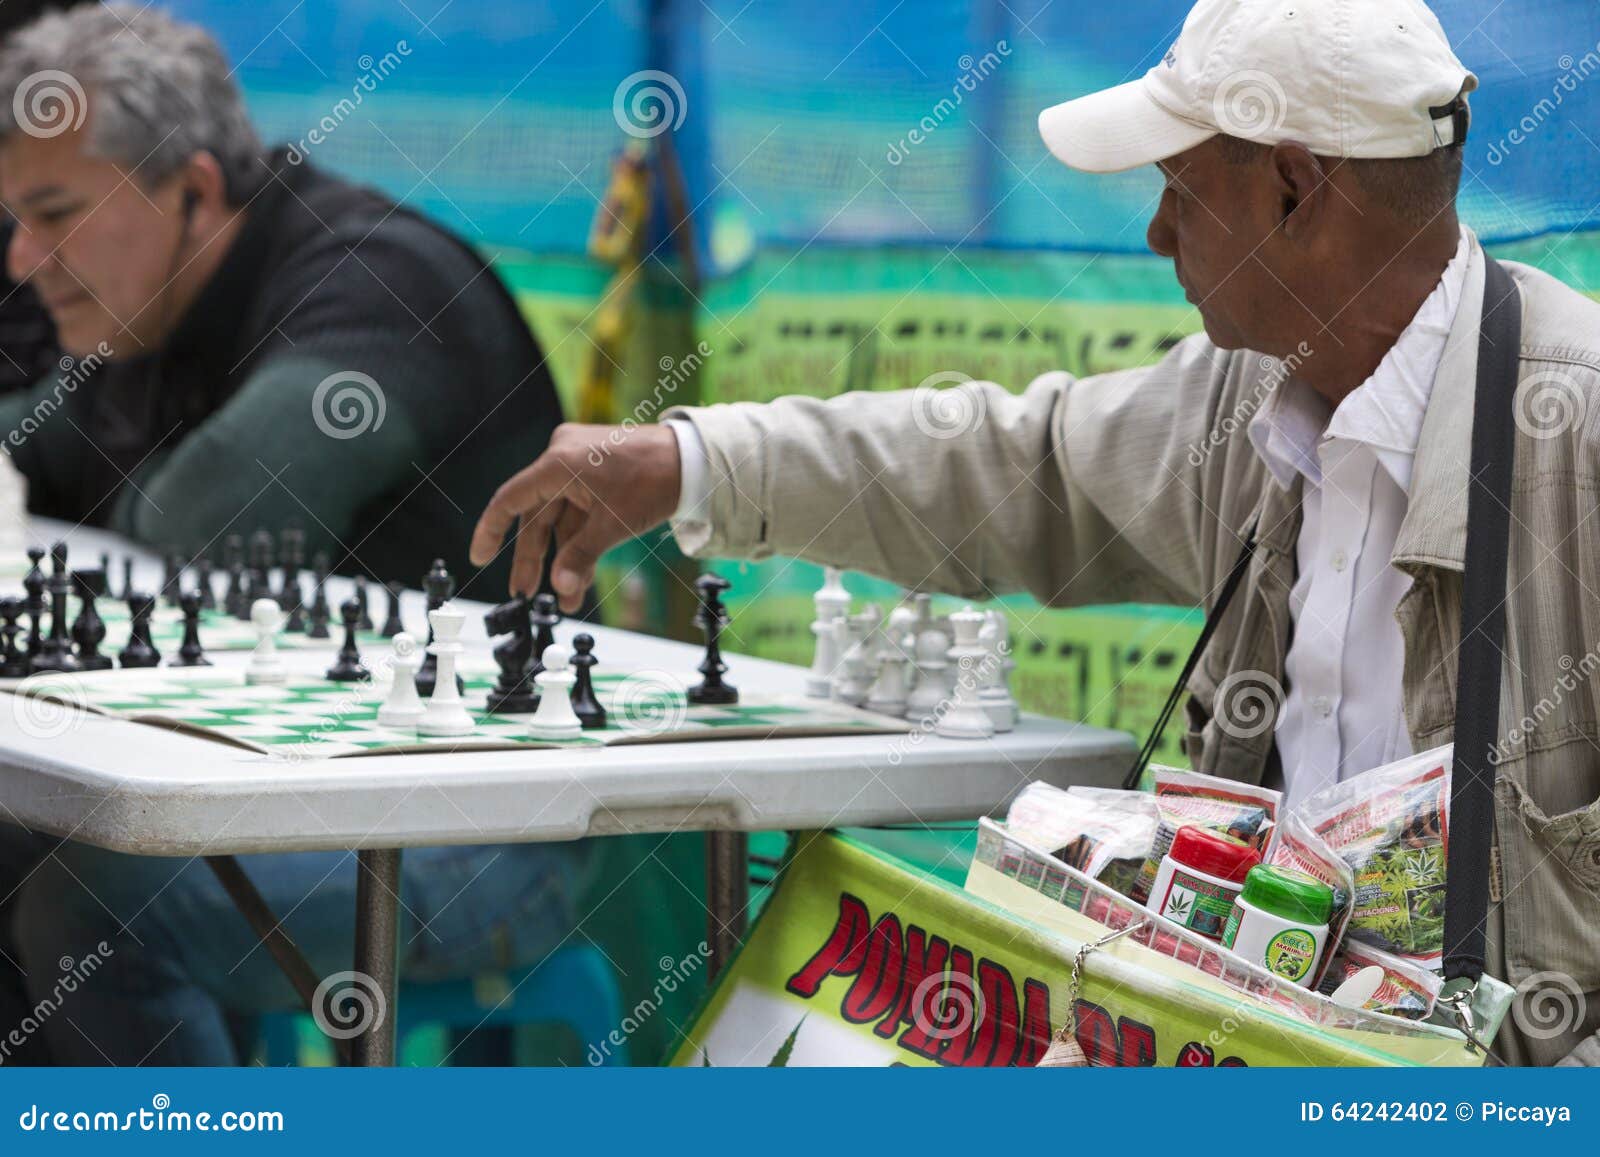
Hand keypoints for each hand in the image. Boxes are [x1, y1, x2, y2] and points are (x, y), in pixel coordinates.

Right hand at [470, 422, 681, 609]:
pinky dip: (580, 540)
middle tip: (526, 594)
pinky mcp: (597, 472)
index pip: (510, 499)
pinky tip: (581, 575)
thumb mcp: (613, 525)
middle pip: (537, 516)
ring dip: (564, 556)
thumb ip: (581, 557)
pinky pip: (579, 510)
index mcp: (558, 463)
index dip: (491, 531)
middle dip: (535, 559)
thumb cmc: (654, 481)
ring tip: (567, 598)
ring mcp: (580, 463)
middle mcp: (563, 458)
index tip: (479, 557)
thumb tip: (561, 589)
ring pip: (561, 518)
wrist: (694, 459)